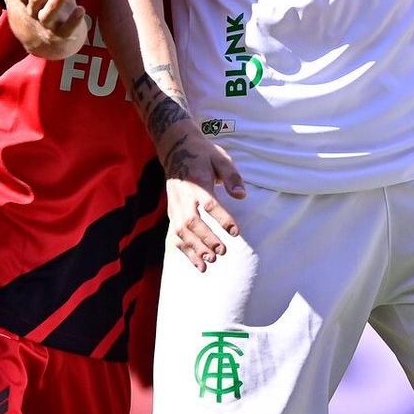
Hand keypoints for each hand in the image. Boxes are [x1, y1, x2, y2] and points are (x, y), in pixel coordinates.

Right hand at [16, 0, 88, 58]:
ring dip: (57, 1)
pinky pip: (65, 30)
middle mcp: (30, 15)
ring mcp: (43, 27)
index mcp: (21, 4)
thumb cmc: (39, 9)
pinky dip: (73, 21)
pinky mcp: (58, 36)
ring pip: (47, 14)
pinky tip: (82, 9)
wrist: (39, 42)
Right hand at [160, 127, 247, 271]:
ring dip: (196, 247)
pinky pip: (175, 236)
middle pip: (193, 221)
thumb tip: (241, 195)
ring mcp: (175, 206)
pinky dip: (185, 252)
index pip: (210, 204)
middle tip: (222, 251)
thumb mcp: (220, 158)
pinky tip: (199, 265)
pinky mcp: (172, 213)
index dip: (223, 218)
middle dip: (207, 238)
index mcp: (197, 182)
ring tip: (212, 260)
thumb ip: (231, 177)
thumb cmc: (203, 154)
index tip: (236, 231)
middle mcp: (183, 196)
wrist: (176, 149)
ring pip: (182, 231)